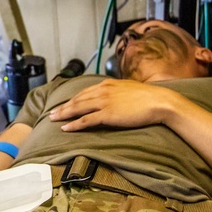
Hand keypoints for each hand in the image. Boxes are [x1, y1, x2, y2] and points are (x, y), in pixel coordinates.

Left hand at [49, 79, 178, 130]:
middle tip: (52, 113)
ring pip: (78, 108)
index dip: (72, 99)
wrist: (159, 102)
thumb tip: (114, 97)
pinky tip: (65, 128)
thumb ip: (118, 92)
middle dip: (63, 106)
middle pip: (77, 99)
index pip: (85, 92)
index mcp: (108, 84)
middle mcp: (103, 90)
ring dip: (64, 114)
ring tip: (53, 119)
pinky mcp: (107, 114)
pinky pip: (86, 120)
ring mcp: (104, 102)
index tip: (64, 104)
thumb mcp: (129, 89)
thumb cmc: (149, 98)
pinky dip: (74, 124)